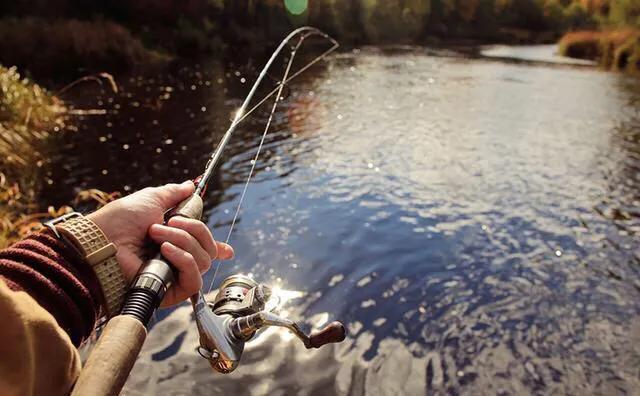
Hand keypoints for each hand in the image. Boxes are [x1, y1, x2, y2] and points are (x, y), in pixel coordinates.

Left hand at [87, 181, 233, 306]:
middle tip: (169, 222)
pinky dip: (184, 259)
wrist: (104, 240)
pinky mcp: (171, 291)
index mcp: (175, 240)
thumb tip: (190, 185)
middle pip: (208, 250)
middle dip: (193, 230)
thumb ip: (174, 194)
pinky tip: (165, 251)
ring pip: (203, 260)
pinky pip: (194, 278)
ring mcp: (175, 275)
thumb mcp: (152, 198)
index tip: (226, 250)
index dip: (219, 249)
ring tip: (156, 235)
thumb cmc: (120, 221)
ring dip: (182, 241)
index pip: (204, 250)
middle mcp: (177, 260)